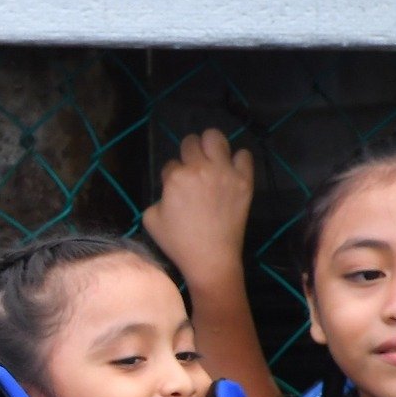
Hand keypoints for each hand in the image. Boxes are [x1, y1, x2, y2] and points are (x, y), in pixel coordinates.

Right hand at [142, 127, 254, 287]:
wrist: (211, 258)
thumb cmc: (178, 242)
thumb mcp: (151, 219)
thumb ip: (158, 196)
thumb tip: (170, 189)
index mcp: (176, 177)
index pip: (171, 163)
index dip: (172, 175)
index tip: (176, 188)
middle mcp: (201, 169)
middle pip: (192, 141)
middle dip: (189, 152)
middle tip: (193, 167)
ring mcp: (225, 172)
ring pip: (216, 138)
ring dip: (211, 145)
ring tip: (212, 158)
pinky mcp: (244, 180)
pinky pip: (244, 155)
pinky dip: (237, 160)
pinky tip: (231, 171)